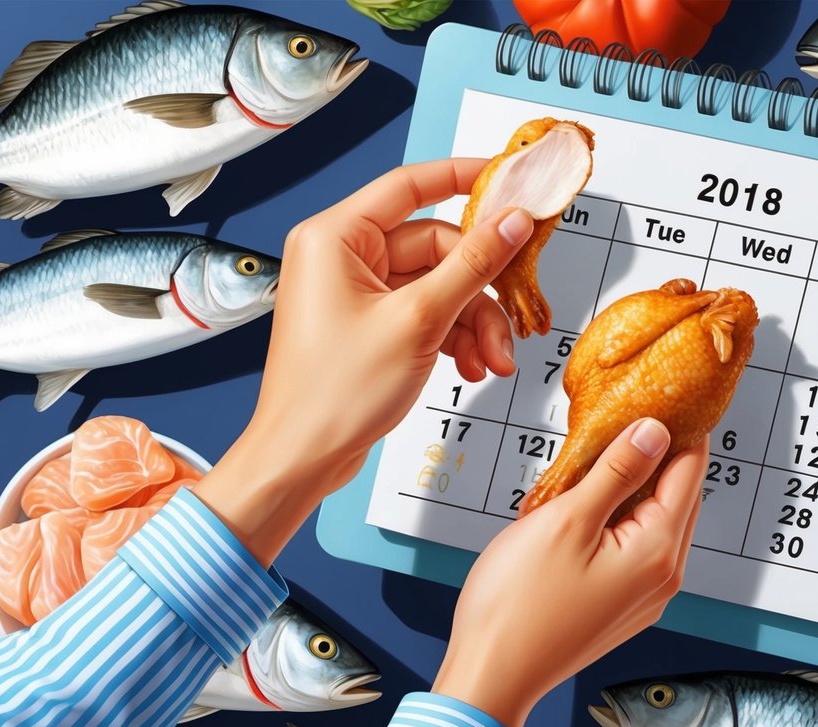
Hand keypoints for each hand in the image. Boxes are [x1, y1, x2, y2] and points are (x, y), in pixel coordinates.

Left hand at [195, 160, 533, 563]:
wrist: (303, 458)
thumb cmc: (333, 394)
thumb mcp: (419, 320)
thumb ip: (472, 265)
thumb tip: (512, 221)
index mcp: (335, 237)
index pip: (411, 185)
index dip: (465, 178)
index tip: (509, 179)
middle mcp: (341, 257)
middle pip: (436, 247)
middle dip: (480, 289)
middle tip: (514, 317)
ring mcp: (356, 292)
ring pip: (438, 285)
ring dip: (473, 321)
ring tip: (493, 360)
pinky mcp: (369, 324)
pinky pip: (426, 312)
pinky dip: (454, 336)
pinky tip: (470, 366)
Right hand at [432, 420, 707, 726]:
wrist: (492, 673)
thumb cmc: (517, 604)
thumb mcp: (568, 520)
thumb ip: (617, 471)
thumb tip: (655, 431)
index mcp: (658, 551)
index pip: (690, 471)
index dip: (681, 427)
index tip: (665, 393)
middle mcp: (663, 577)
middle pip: (679, 495)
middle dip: (659, 453)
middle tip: (629, 415)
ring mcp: (644, 596)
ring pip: (657, 521)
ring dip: (637, 486)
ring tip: (602, 455)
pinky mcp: (622, 606)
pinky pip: (637, 547)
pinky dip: (622, 517)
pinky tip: (591, 503)